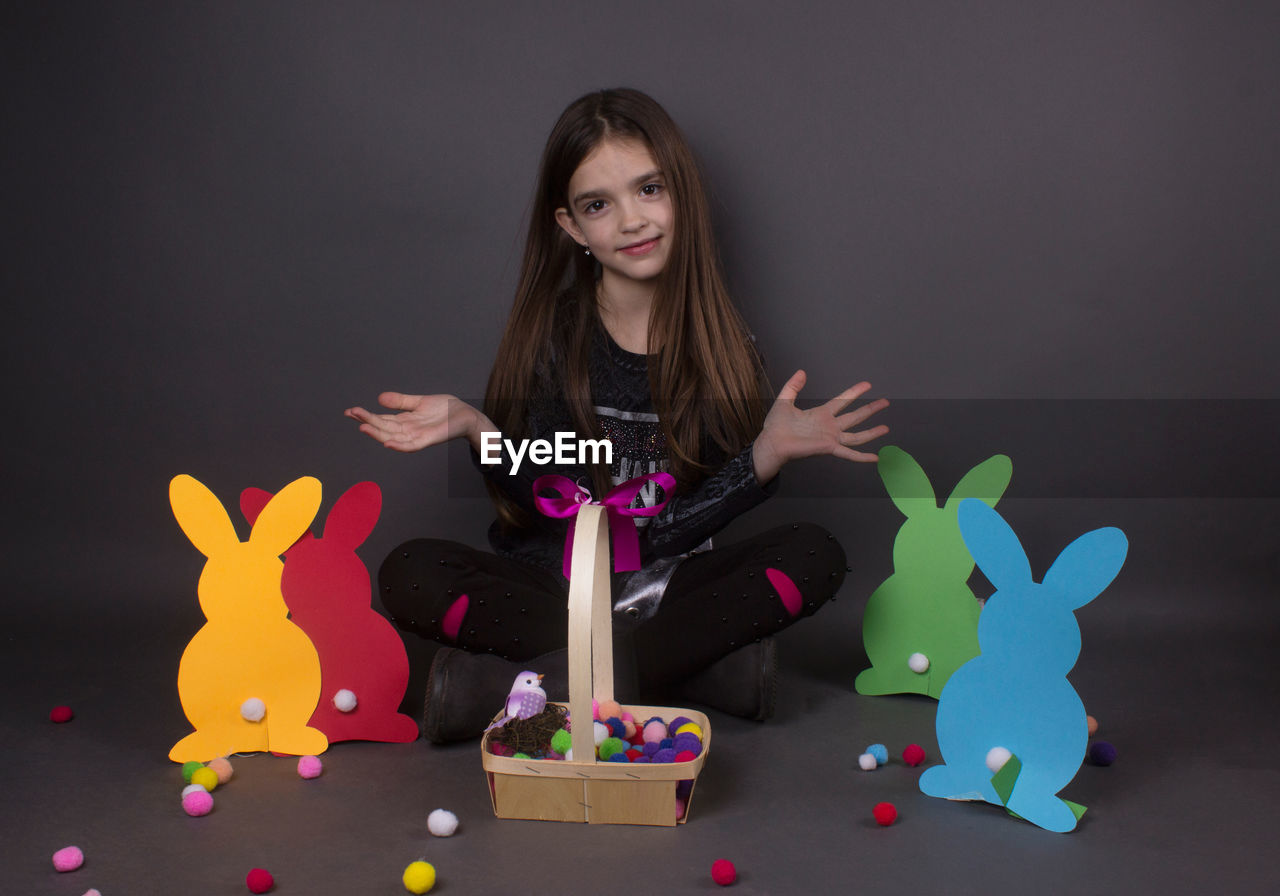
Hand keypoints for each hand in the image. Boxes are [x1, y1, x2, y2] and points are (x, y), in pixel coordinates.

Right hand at [344, 392, 493, 452]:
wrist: (464, 414)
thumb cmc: (444, 410)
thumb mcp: (418, 402)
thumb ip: (400, 401)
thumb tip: (380, 398)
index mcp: (404, 421)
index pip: (381, 419)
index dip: (366, 415)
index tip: (350, 411)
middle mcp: (407, 431)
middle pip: (383, 428)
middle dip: (367, 421)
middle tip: (352, 414)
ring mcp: (417, 436)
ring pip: (393, 437)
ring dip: (378, 434)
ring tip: (363, 427)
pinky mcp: (428, 440)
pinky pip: (411, 446)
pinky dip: (399, 445)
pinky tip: (387, 442)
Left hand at [752, 370, 888, 482]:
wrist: (772, 442)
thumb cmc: (776, 426)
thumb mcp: (785, 401)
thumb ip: (793, 386)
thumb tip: (802, 372)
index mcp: (821, 414)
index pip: (842, 401)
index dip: (855, 392)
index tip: (867, 385)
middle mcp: (829, 426)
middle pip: (855, 416)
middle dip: (870, 409)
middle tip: (885, 402)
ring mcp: (831, 438)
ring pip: (857, 435)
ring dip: (872, 432)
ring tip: (886, 428)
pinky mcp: (829, 448)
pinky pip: (849, 453)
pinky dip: (862, 457)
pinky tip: (875, 458)